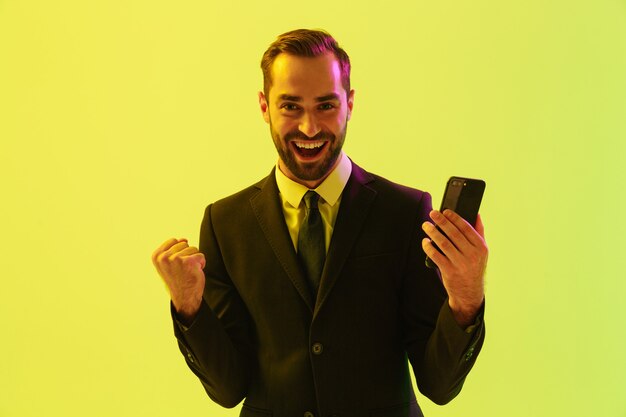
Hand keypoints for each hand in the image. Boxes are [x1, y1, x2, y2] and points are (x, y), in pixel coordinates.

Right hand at [152, 238, 205, 322]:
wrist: (184, 298)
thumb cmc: (177, 280)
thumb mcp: (169, 264)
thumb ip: (173, 250)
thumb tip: (184, 238)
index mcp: (157, 256)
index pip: (174, 240)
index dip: (179, 251)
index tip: (176, 265)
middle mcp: (164, 257)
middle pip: (184, 243)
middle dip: (187, 255)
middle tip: (183, 269)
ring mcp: (176, 259)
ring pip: (193, 249)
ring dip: (194, 260)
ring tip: (188, 271)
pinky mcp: (189, 262)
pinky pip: (201, 256)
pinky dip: (201, 264)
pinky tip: (194, 273)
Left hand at [421, 210, 487, 326]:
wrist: (470, 293)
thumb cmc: (474, 269)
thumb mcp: (482, 252)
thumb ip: (479, 233)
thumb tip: (477, 214)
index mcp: (481, 248)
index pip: (466, 228)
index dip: (454, 218)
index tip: (445, 211)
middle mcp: (472, 255)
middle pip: (453, 234)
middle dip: (441, 221)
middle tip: (432, 213)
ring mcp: (460, 264)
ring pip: (443, 243)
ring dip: (432, 232)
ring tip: (426, 225)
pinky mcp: (449, 271)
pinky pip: (436, 256)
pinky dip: (429, 247)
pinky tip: (425, 241)